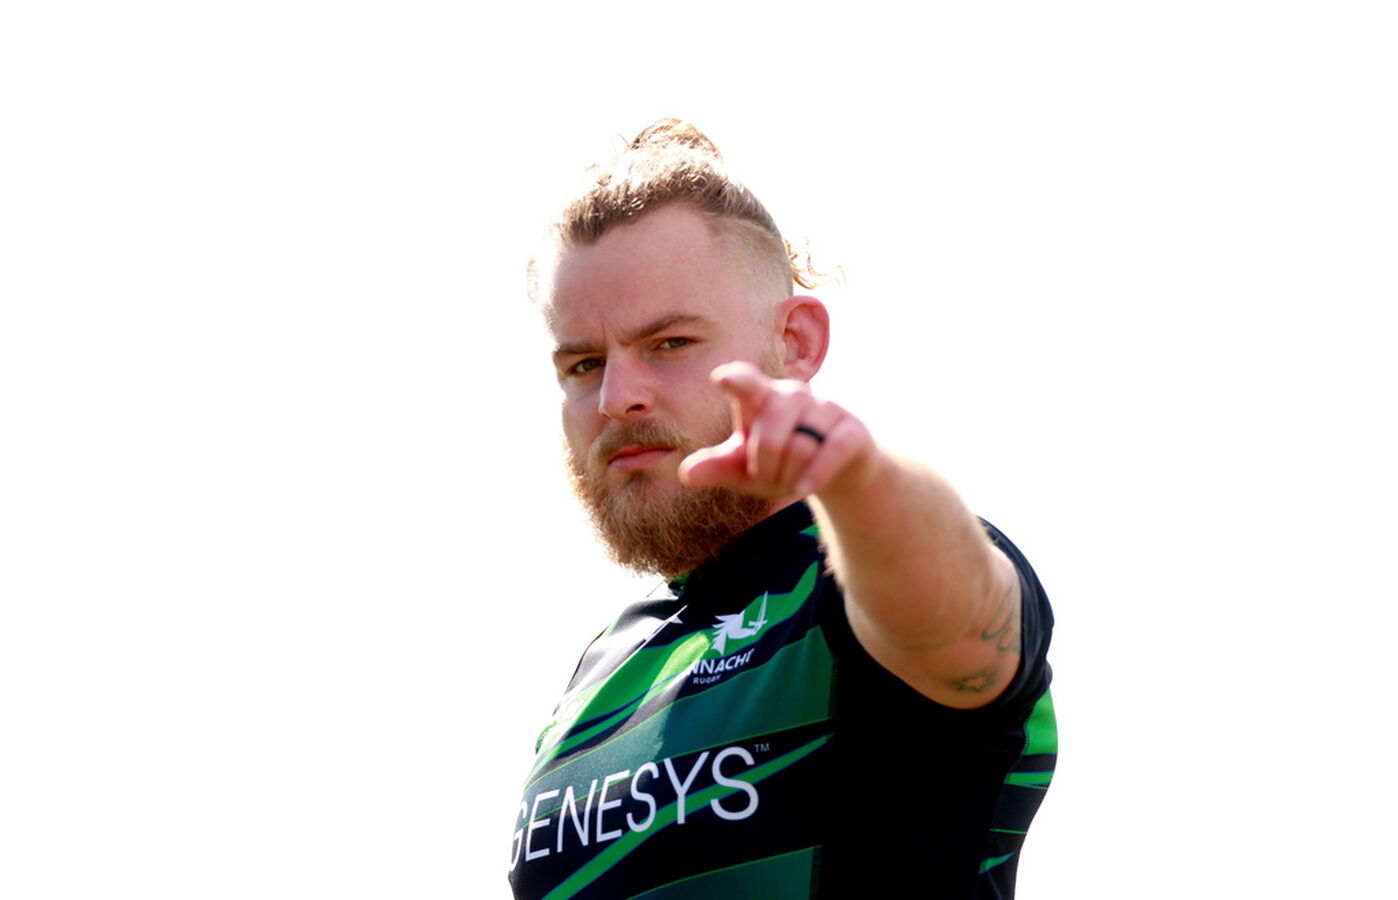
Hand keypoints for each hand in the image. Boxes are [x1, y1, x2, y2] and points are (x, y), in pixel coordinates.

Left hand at [678, 361, 876, 499]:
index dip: (736, 381)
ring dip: (790, 476)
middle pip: (769, 436)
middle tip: (771, 475)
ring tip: (795, 477)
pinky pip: (828, 453)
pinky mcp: (851, 430)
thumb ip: (718, 468)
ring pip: (799, 448)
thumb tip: (685, 474)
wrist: (836, 474)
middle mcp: (793, 396)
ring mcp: (825, 409)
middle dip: (765, 467)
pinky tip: (805, 487)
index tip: (723, 378)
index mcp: (762, 398)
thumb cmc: (781, 463)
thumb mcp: (746, 469)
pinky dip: (814, 476)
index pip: (747, 383)